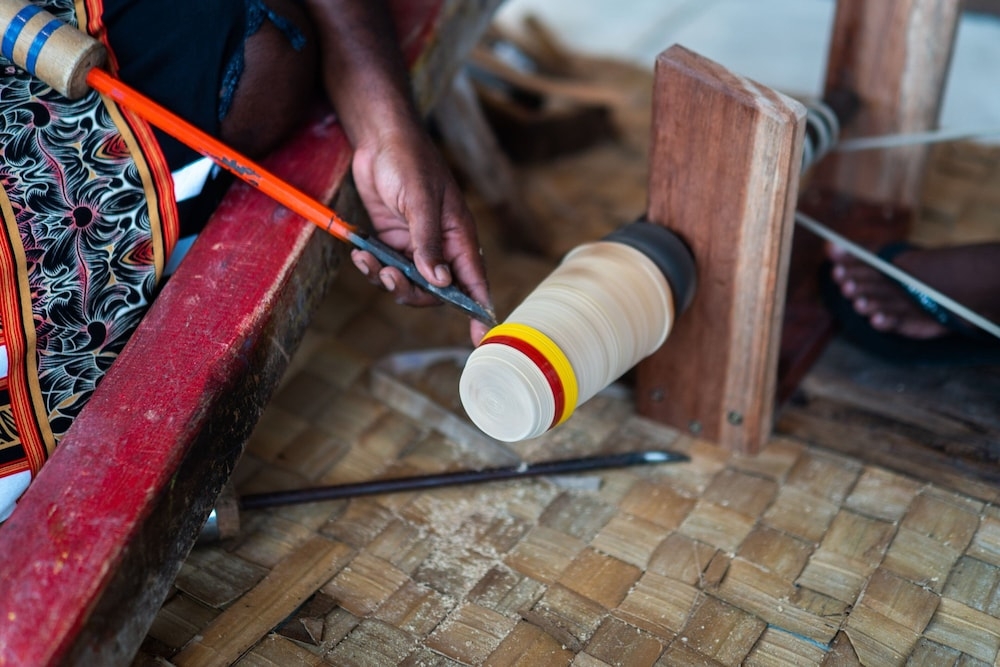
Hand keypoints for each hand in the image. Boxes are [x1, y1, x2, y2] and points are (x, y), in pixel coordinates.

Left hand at [348, 122, 491, 343]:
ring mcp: (415, 244)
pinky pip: (386, 268)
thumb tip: (439, 281)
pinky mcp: (391, 240)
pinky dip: (372, 268)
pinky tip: (359, 255)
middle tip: (391, 277)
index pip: (474, 281)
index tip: (478, 337)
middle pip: (436, 291)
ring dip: (387, 280)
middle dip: (412, 292)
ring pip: (408, 283)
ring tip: (368, 262)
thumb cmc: (409, 161)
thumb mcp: (420, 200)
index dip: (477, 310)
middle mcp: (441, 244)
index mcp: (459, 235)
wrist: (380, 138)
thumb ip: (428, 242)